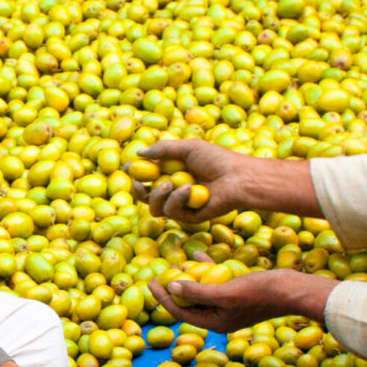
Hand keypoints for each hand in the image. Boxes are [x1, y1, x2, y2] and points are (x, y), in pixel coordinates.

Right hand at [130, 139, 259, 224]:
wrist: (239, 177)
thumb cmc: (217, 160)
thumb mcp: (188, 148)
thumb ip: (163, 149)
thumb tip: (138, 152)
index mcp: (171, 174)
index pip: (146, 178)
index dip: (134, 174)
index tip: (127, 168)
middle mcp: (174, 192)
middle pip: (145, 197)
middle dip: (138, 191)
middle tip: (137, 183)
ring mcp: (181, 206)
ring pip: (155, 208)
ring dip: (158, 195)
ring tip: (170, 184)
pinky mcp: (189, 218)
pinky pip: (172, 212)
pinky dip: (177, 198)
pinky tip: (189, 188)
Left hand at [149, 268, 333, 333]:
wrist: (293, 289)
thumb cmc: (260, 292)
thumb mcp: (226, 292)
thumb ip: (197, 291)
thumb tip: (170, 286)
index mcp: (214, 323)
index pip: (180, 312)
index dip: (162, 297)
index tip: (149, 282)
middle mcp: (220, 316)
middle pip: (188, 302)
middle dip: (173, 287)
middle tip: (158, 272)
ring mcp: (230, 305)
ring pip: (201, 291)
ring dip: (188, 277)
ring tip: (176, 263)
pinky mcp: (238, 293)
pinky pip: (215, 282)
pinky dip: (206, 270)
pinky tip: (198, 256)